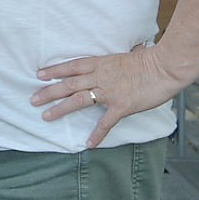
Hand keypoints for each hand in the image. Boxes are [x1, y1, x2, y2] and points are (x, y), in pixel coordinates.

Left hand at [33, 44, 186, 147]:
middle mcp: (101, 76)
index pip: (72, 66)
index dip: (55, 70)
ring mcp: (110, 91)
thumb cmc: (150, 60)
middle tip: (32, 99)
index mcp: (101, 63)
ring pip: (79, 100)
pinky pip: (106, 122)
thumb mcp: (126, 56)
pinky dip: (97, 133)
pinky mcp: (122, 105)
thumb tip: (113, 61)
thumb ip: (114, 62)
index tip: (39, 74)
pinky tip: (88, 143)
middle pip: (69, 84)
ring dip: (61, 109)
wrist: (165, 67)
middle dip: (49, 91)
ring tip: (46, 116)